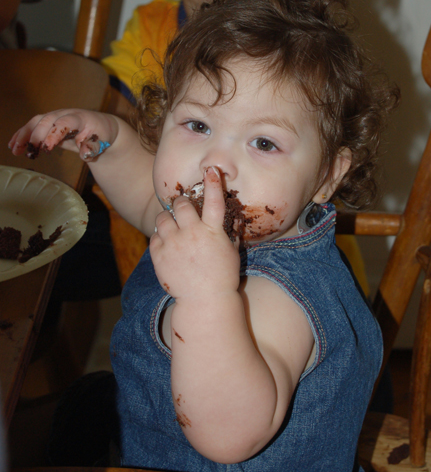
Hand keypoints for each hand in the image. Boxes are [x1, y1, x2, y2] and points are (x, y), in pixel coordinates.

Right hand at [8, 109, 118, 160]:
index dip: (55, 133)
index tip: (46, 147)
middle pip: (47, 120)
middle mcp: (66, 114)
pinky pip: (33, 126)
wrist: (101, 128)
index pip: (65, 122)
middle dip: (36, 135)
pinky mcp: (49, 123)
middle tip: (30, 151)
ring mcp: (56, 117)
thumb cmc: (101, 135)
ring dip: (24, 134)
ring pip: (36, 122)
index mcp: (81, 118)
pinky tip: (13, 145)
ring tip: (15, 149)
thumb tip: (84, 154)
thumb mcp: (101, 142)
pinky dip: (22, 135)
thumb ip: (93, 147)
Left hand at [150, 166, 240, 300]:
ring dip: (167, 219)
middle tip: (183, 209)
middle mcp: (192, 234)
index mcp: (212, 232)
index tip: (211, 169)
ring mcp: (173, 244)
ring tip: (172, 227)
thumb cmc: (223, 277)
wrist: (204, 301)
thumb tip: (235, 216)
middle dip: (181, 203)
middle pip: (181, 204)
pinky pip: (154, 236)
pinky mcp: (159, 255)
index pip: (214, 200)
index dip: (213, 182)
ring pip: (162, 218)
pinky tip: (167, 244)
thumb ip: (231, 232)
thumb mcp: (232, 252)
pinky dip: (160, 237)